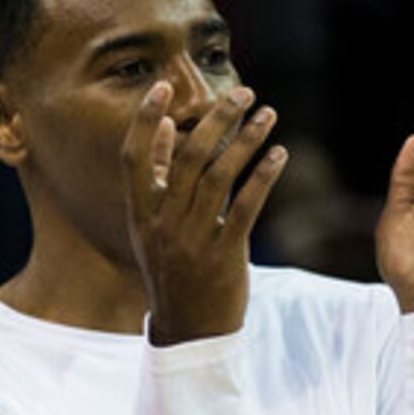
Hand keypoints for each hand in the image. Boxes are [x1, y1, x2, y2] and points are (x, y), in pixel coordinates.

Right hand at [124, 81, 288, 344]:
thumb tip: (167, 127)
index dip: (146, 120)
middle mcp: (162, 222)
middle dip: (216, 120)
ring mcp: (191, 238)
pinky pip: (245, 207)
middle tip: (243, 93)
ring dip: (246, 141)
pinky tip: (279, 155)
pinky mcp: (224, 253)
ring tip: (268, 114)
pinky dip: (263, 177)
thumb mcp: (154, 224)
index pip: (134, 157)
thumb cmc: (173, 268)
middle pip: (188, 158)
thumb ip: (160, 174)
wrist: (188, 328)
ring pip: (219, 177)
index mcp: (140, 213)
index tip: (162, 86)